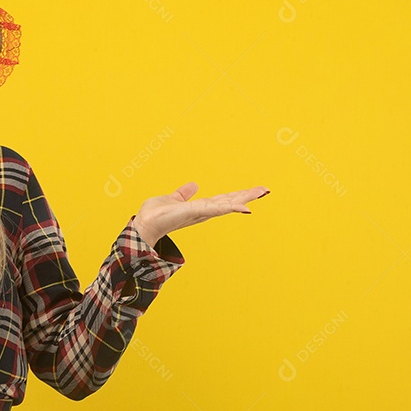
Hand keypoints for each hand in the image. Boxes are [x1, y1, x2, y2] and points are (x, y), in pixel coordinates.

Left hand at [132, 183, 269, 245]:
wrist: (144, 225)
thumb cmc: (155, 215)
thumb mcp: (172, 199)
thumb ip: (183, 193)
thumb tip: (194, 185)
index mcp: (200, 207)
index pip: (223, 199)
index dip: (238, 195)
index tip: (254, 190)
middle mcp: (203, 211)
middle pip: (230, 201)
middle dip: (247, 195)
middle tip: (265, 190)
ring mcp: (201, 212)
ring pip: (228, 204)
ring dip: (245, 198)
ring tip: (261, 193)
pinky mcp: (196, 212)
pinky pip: (217, 209)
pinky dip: (231, 207)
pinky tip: (245, 207)